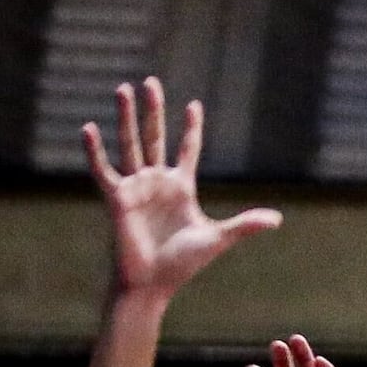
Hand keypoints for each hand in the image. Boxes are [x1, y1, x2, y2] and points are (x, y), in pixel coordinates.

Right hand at [82, 79, 279, 302]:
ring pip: (131, 144)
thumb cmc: (183, 265)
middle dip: (153, 110)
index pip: (187, 150)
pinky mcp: (117, 198)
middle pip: (155, 137)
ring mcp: (136, 188)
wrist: (153, 285)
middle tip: (150, 82)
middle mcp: (157, 182)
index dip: (191, 129)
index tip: (194, 105)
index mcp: (181, 188)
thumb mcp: (217, 239)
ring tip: (123, 88)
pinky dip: (95, 151)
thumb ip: (245, 225)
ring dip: (127, 117)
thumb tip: (278, 219)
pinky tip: (88, 128)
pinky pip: (103, 170)